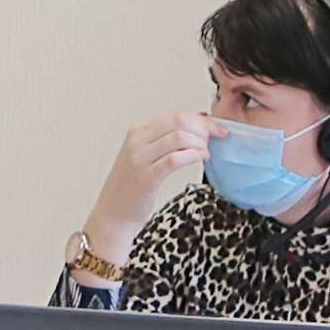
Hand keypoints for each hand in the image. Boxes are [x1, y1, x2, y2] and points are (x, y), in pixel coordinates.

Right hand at [85, 111, 213, 260]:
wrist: (113, 214)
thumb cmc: (132, 187)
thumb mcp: (145, 155)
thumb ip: (167, 138)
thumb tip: (200, 120)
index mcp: (138, 131)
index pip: (176, 115)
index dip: (202, 120)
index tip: (217, 129)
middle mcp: (137, 141)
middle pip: (180, 121)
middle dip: (205, 128)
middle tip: (217, 139)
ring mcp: (139, 158)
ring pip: (179, 137)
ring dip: (200, 143)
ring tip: (206, 153)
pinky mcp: (146, 177)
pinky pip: (175, 159)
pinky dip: (194, 155)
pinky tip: (201, 159)